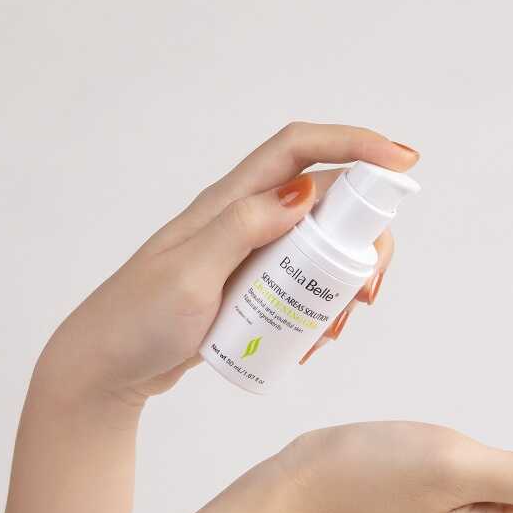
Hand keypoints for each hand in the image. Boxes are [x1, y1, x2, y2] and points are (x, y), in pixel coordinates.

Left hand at [38, 123, 417, 407]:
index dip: (356, 143)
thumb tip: (304, 193)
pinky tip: (314, 341)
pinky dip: (323, 309)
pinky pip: (306, 285)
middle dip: (364, 238)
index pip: (301, 149)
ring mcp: (253, 255)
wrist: (109, 368)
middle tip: (369, 290)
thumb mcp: (189, 274)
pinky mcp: (255, 288)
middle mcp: (247, 219)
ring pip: (324, 248)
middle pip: (329, 203)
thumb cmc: (138, 320)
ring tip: (337, 328)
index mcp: (230, 202)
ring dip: (346, 283)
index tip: (403, 162)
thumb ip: (241, 227)